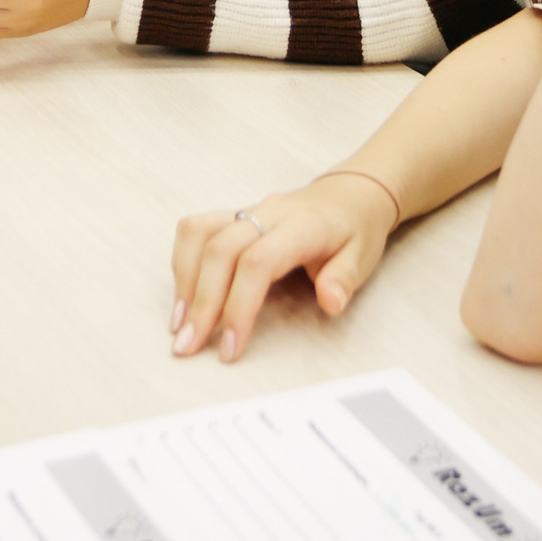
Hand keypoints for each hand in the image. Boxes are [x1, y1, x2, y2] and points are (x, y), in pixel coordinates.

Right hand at [170, 174, 398, 362]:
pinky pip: (197, 230)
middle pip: (220, 250)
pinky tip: (183, 296)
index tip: (231, 348)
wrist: (351, 194)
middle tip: (188, 346)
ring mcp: (247, 211)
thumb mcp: (363, 256)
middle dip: (201, 302)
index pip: (257, 262)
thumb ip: (344, 279)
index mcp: (301, 225)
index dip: (239, 305)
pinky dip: (183, 262)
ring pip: (200, 235)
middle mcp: (267, 213)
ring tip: (178, 326)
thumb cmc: (355, 229)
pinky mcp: (233, 216)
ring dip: (184, 281)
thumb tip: (330, 303)